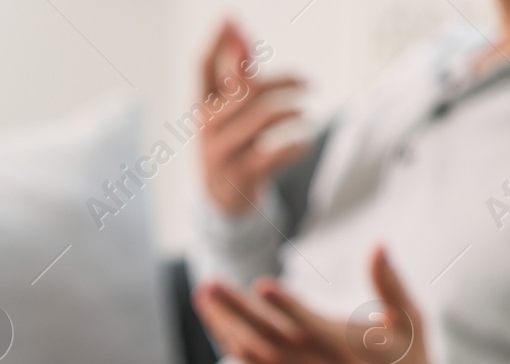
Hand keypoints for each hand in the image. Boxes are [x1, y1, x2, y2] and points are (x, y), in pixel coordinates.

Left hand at [193, 246, 431, 363]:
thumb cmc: (407, 363)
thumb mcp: (410, 321)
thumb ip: (390, 284)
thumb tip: (379, 246)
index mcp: (346, 349)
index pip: (308, 325)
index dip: (284, 306)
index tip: (259, 285)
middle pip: (267, 339)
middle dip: (234, 311)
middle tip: (209, 285)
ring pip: (252, 358)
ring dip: (224, 329)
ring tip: (205, 300)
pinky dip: (235, 353)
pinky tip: (220, 331)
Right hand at [198, 19, 306, 215]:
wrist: (221, 200)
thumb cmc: (230, 143)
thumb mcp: (226, 110)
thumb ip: (233, 71)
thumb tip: (236, 27)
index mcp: (202, 106)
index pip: (202, 68)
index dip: (217, 42)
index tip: (229, 16)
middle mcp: (207, 127)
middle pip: (246, 90)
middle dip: (282, 81)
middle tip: (307, 81)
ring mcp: (221, 153)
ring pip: (262, 119)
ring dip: (290, 111)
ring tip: (303, 111)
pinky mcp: (240, 176)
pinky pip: (273, 154)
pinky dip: (294, 146)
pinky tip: (302, 143)